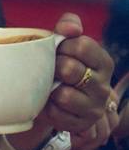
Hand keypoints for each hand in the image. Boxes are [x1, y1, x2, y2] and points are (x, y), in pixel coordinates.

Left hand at [26, 14, 116, 149]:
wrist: (54, 94)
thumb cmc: (61, 62)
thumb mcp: (66, 42)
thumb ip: (69, 25)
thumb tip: (69, 28)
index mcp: (103, 62)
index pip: (82, 45)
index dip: (63, 45)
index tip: (58, 49)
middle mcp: (103, 86)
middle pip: (70, 69)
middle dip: (53, 66)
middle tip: (51, 68)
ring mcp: (94, 108)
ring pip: (64, 95)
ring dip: (50, 89)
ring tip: (50, 86)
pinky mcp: (80, 124)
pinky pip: (55, 114)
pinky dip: (47, 107)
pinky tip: (49, 102)